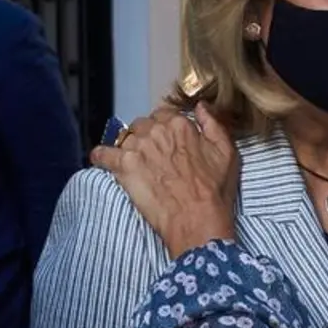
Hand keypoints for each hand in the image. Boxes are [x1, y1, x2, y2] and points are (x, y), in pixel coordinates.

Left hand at [91, 103, 239, 255]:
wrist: (197, 219)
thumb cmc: (213, 191)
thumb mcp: (226, 152)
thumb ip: (212, 123)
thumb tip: (201, 107)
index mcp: (180, 125)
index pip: (163, 115)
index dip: (164, 128)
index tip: (167, 141)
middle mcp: (156, 131)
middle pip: (141, 125)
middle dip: (145, 137)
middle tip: (153, 157)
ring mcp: (137, 148)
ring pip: (123, 138)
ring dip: (127, 148)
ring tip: (133, 163)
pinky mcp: (123, 167)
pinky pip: (102, 154)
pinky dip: (101, 157)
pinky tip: (104, 162)